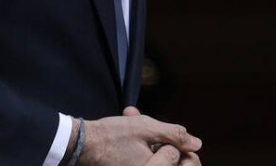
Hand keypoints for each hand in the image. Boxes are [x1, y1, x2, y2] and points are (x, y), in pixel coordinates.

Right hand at [73, 107, 201, 165]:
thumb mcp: (146, 128)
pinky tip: (128, 122)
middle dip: (163, 139)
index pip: (185, 164)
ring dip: (148, 136)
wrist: (78, 145)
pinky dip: (139, 143)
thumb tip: (197, 144)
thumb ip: (174, 135)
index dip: (184, 147)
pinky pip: (142, 158)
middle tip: (146, 123)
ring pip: (154, 156)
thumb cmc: (111, 137)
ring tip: (131, 115)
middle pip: (170, 160)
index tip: (171, 134)